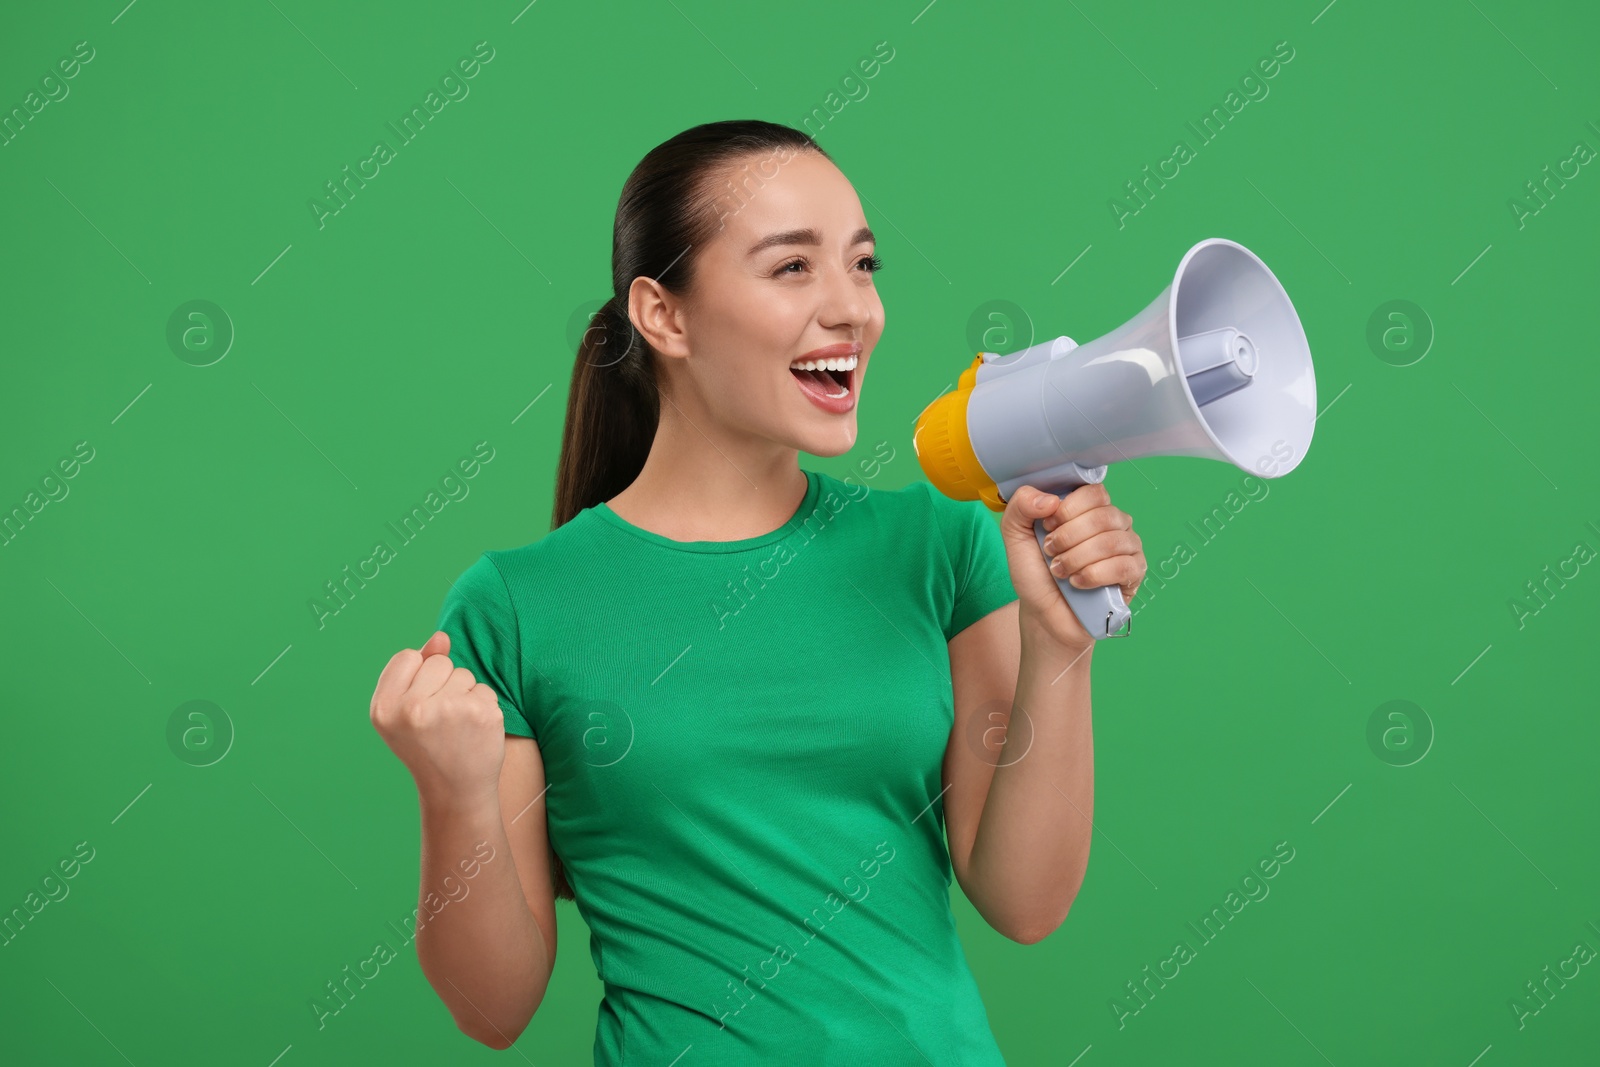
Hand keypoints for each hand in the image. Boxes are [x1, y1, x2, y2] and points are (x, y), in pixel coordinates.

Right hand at [370, 631, 506, 806]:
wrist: (455, 790)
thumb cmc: (427, 745)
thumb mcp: (405, 709)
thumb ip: (418, 668)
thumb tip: (441, 637)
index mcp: (384, 707)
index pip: (408, 657)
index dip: (417, 678)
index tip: (417, 709)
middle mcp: (412, 709)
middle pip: (439, 662)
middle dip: (442, 684)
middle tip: (438, 722)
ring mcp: (449, 710)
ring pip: (464, 673)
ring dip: (463, 695)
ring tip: (455, 727)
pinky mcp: (481, 714)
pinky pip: (484, 688)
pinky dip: (482, 706)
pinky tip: (473, 731)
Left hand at [1000, 483, 1146, 650]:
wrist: (1044, 614)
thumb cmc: (1036, 574)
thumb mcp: (1016, 536)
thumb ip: (1020, 507)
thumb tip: (1049, 498)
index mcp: (1089, 508)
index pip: (1094, 492)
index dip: (1068, 509)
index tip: (1047, 527)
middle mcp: (1113, 523)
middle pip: (1103, 516)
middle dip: (1068, 537)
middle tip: (1050, 553)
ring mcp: (1127, 547)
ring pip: (1111, 542)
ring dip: (1077, 559)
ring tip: (1060, 571)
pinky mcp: (1134, 572)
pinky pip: (1123, 566)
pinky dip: (1093, 575)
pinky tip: (1078, 583)